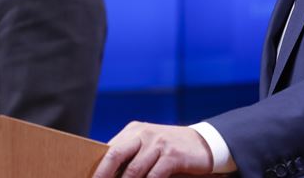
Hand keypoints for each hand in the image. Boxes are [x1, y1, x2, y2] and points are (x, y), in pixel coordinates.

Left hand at [93, 121, 214, 177]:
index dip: (98, 168)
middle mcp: (144, 134)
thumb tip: (108, 174)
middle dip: (103, 175)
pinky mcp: (172, 155)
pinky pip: (153, 177)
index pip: (109, 149)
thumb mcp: (149, 146)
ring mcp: (158, 143)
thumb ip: (130, 156)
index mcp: (133, 130)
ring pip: (133, 171)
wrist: (205, 144)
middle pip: (115, 155)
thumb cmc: (171, 150)